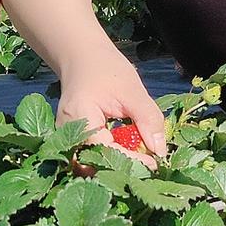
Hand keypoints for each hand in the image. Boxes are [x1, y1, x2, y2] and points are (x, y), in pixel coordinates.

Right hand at [55, 46, 166, 172]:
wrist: (82, 57)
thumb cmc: (106, 68)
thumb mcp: (132, 91)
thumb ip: (147, 119)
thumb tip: (160, 150)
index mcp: (79, 117)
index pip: (105, 151)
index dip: (131, 160)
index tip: (154, 162)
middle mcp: (66, 133)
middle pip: (92, 165)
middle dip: (120, 169)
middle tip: (146, 166)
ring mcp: (65, 137)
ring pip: (89, 165)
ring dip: (114, 165)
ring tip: (139, 160)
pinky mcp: (72, 139)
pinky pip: (89, 156)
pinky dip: (108, 157)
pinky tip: (127, 152)